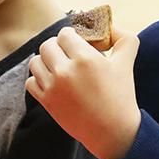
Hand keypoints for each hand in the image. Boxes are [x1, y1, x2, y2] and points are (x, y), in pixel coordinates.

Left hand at [26, 24, 141, 158]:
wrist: (113, 132)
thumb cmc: (121, 96)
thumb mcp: (127, 63)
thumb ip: (123, 38)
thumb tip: (111, 27)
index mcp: (85, 58)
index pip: (65, 34)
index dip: (72, 36)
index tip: (79, 43)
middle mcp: (65, 71)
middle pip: (47, 45)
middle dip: (58, 46)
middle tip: (69, 54)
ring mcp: (53, 87)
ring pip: (35, 62)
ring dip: (45, 61)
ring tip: (59, 67)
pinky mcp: (47, 102)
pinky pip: (31, 82)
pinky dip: (39, 79)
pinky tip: (53, 82)